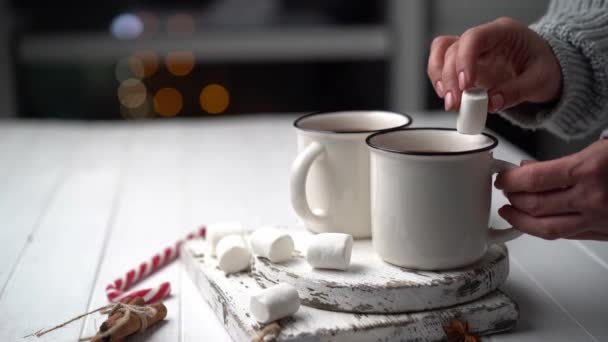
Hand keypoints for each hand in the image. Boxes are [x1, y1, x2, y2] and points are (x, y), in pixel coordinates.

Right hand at [427, 17, 561, 111]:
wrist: (544, 70)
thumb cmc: (545, 67)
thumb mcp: (541, 81)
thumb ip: (516, 91)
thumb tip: (491, 103)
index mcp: (504, 32)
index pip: (475, 38)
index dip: (465, 60)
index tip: (465, 85)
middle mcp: (483, 38)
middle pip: (454, 49)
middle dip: (450, 78)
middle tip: (456, 103)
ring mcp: (471, 51)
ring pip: (442, 54)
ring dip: (440, 78)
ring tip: (450, 101)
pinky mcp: (464, 65)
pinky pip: (442, 65)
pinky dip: (439, 81)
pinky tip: (447, 96)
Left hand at [495, 139, 607, 239]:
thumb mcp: (600, 149)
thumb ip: (562, 160)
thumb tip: (529, 169)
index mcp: (588, 170)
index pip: (533, 179)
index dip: (510, 180)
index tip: (502, 178)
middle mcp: (592, 198)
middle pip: (535, 206)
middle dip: (513, 199)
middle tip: (506, 192)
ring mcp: (598, 220)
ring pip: (547, 229)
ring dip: (521, 221)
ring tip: (510, 213)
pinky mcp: (604, 234)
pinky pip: (567, 236)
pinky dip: (546, 229)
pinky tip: (537, 224)